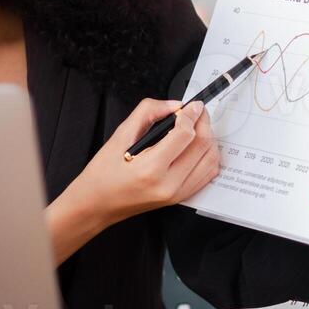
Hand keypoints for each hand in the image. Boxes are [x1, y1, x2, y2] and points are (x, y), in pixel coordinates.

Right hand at [45, 98, 219, 264]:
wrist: (97, 204)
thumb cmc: (103, 173)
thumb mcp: (119, 135)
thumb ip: (148, 113)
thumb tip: (174, 105)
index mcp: (150, 168)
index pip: (184, 135)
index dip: (191, 114)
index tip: (192, 105)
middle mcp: (168, 184)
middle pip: (202, 145)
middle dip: (203, 122)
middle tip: (195, 112)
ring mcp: (176, 194)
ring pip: (210, 159)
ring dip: (208, 138)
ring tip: (195, 127)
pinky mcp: (180, 198)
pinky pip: (207, 174)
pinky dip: (207, 155)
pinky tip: (196, 146)